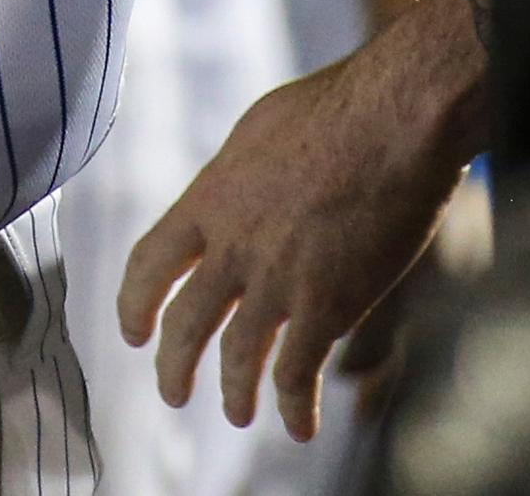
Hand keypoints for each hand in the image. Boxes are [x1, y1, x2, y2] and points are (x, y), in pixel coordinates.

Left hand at [119, 0, 485, 441]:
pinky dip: (294, 406)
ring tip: (236, 414)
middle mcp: (233, 245)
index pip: (150, 262)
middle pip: (184, 323)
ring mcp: (277, 279)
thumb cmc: (339, 105)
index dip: (135, 303)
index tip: (133, 331)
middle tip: (172, 392)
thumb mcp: (259, 130)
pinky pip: (297, 372)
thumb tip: (228, 192)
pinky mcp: (326, 305)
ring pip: (238, 358)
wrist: (395, 115)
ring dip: (234, 394)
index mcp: (210, 197)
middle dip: (173, 367)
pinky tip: (300, 424)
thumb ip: (236, 175)